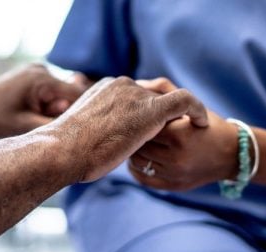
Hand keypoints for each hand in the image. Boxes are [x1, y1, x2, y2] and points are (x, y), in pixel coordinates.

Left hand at [0, 64, 84, 141]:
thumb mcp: (26, 127)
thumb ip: (55, 124)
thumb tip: (81, 126)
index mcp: (41, 79)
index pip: (78, 94)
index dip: (82, 113)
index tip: (79, 129)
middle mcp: (42, 69)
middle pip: (71, 94)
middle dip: (64, 111)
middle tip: (45, 123)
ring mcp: (37, 69)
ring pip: (62, 93)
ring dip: (56, 108)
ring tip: (35, 118)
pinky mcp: (34, 74)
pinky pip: (52, 90)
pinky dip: (49, 104)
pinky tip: (34, 112)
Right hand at [49, 77, 207, 181]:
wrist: (63, 151)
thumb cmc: (66, 151)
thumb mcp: (81, 132)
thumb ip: (96, 128)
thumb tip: (96, 140)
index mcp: (107, 87)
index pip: (136, 94)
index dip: (146, 109)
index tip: (154, 128)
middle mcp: (123, 85)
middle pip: (153, 94)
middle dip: (165, 111)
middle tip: (180, 129)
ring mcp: (136, 95)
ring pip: (168, 99)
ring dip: (180, 115)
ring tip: (192, 129)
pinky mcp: (151, 110)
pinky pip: (184, 101)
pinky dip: (196, 109)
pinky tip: (202, 123)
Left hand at [128, 78, 239, 190]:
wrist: (232, 154)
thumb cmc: (209, 125)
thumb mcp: (191, 103)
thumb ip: (164, 90)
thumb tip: (137, 84)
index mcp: (180, 134)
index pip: (144, 124)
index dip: (138, 118)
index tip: (136, 112)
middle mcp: (176, 157)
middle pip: (138, 145)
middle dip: (133, 135)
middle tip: (131, 127)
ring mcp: (174, 175)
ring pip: (137, 162)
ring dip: (133, 151)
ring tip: (136, 142)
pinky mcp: (173, 186)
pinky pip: (143, 178)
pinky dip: (137, 168)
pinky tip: (142, 158)